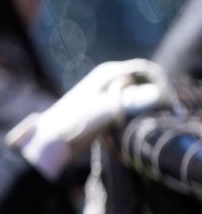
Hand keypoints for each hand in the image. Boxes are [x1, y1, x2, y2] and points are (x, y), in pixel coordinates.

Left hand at [7, 59, 172, 179]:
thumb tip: (156, 94)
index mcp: (108, 72)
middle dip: (151, 101)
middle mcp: (109, 80)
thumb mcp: (101, 111)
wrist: (49, 142)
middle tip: (153, 121)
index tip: (164, 107)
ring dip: (141, 114)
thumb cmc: (72, 123)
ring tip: (137, 128)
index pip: (145, 71)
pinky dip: (130, 122)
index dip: (158, 86)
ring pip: (136, 101)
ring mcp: (106, 96)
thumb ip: (127, 101)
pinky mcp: (104, 111)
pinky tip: (125, 134)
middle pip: (142, 86)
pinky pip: (127, 113)